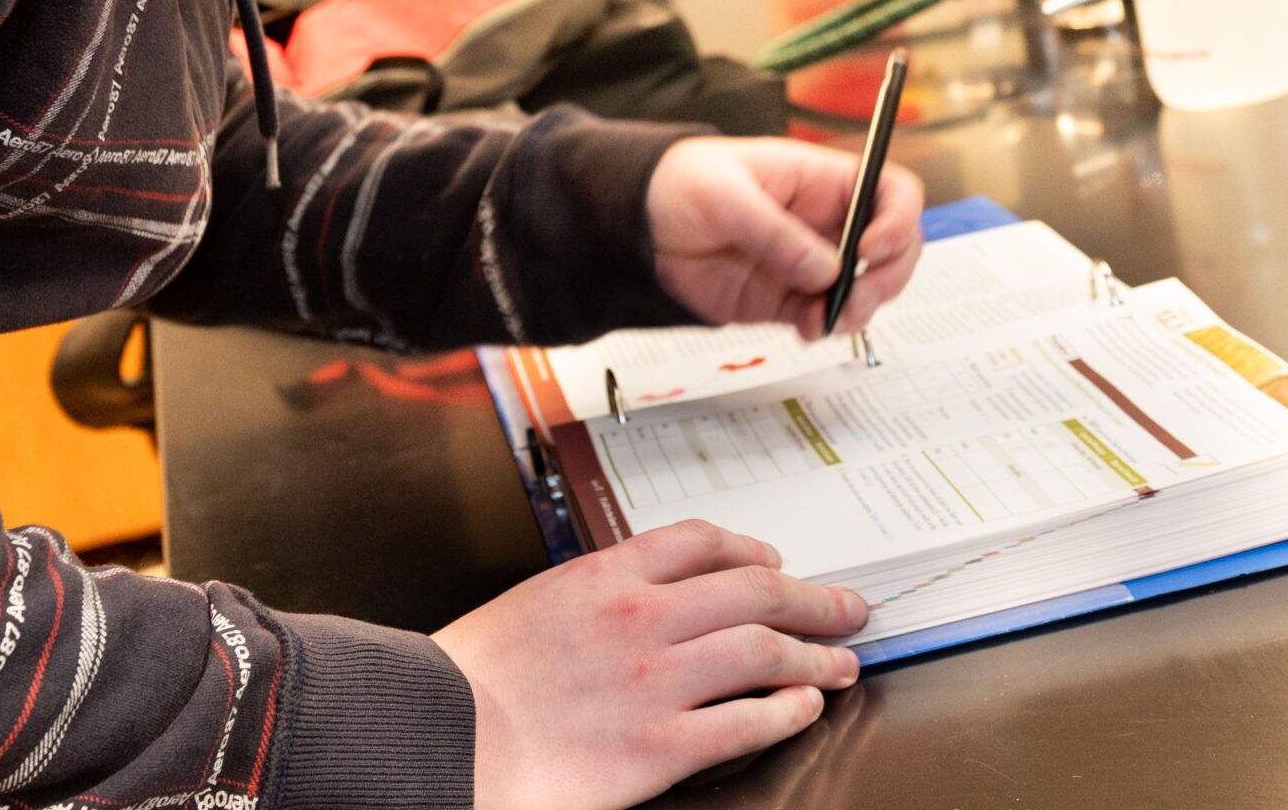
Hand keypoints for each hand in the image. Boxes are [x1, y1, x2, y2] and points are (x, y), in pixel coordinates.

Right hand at [433, 519, 866, 809]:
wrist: (441, 735)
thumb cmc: (470, 679)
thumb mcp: (534, 604)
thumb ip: (593, 596)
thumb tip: (635, 601)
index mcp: (605, 575)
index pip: (701, 542)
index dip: (751, 550)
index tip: (775, 560)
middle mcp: (642, 617)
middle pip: (753, 590)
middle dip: (811, 597)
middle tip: (846, 605)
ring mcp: (657, 680)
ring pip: (763, 652)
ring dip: (814, 654)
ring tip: (842, 661)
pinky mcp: (661, 746)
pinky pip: (745, 724)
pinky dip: (786, 712)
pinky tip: (805, 708)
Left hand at [647, 135, 922, 339]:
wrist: (633, 224)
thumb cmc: (678, 183)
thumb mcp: (725, 195)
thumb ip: (775, 233)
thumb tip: (826, 270)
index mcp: (820, 180)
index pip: (889, 191)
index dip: (896, 220)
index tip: (870, 248)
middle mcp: (824, 222)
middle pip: (892, 248)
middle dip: (887, 275)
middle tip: (856, 294)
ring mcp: (807, 263)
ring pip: (865, 289)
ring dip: (860, 308)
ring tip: (826, 318)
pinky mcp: (784, 299)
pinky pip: (825, 317)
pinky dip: (827, 328)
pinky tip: (807, 329)